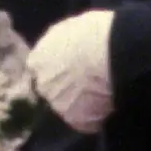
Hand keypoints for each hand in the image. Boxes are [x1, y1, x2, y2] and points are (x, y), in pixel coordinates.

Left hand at [28, 11, 113, 132]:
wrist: (112, 54)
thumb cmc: (95, 33)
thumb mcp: (72, 28)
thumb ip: (62, 43)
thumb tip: (67, 49)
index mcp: (38, 59)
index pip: (39, 68)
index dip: (54, 68)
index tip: (69, 68)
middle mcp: (43, 84)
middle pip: (51, 90)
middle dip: (65, 87)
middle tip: (87, 81)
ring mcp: (58, 105)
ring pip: (68, 107)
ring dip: (81, 103)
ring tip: (103, 95)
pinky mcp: (77, 121)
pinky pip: (86, 122)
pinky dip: (96, 118)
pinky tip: (109, 107)